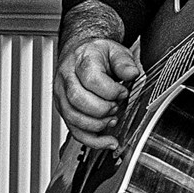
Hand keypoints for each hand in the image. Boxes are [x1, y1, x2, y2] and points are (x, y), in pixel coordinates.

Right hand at [55, 27, 138, 147]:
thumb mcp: (115, 51)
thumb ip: (124, 62)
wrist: (81, 55)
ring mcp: (62, 95)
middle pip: (78, 99)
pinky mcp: (64, 110)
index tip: (123, 93)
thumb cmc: (98, 55)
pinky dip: (92, 140)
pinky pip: (74, 131)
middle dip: (102, 109)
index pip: (91, 78)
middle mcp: (67, 77)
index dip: (110, 90)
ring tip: (112, 120)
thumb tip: (132, 73)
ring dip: (97, 125)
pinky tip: (107, 141)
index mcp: (81, 60)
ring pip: (73, 117)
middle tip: (116, 107)